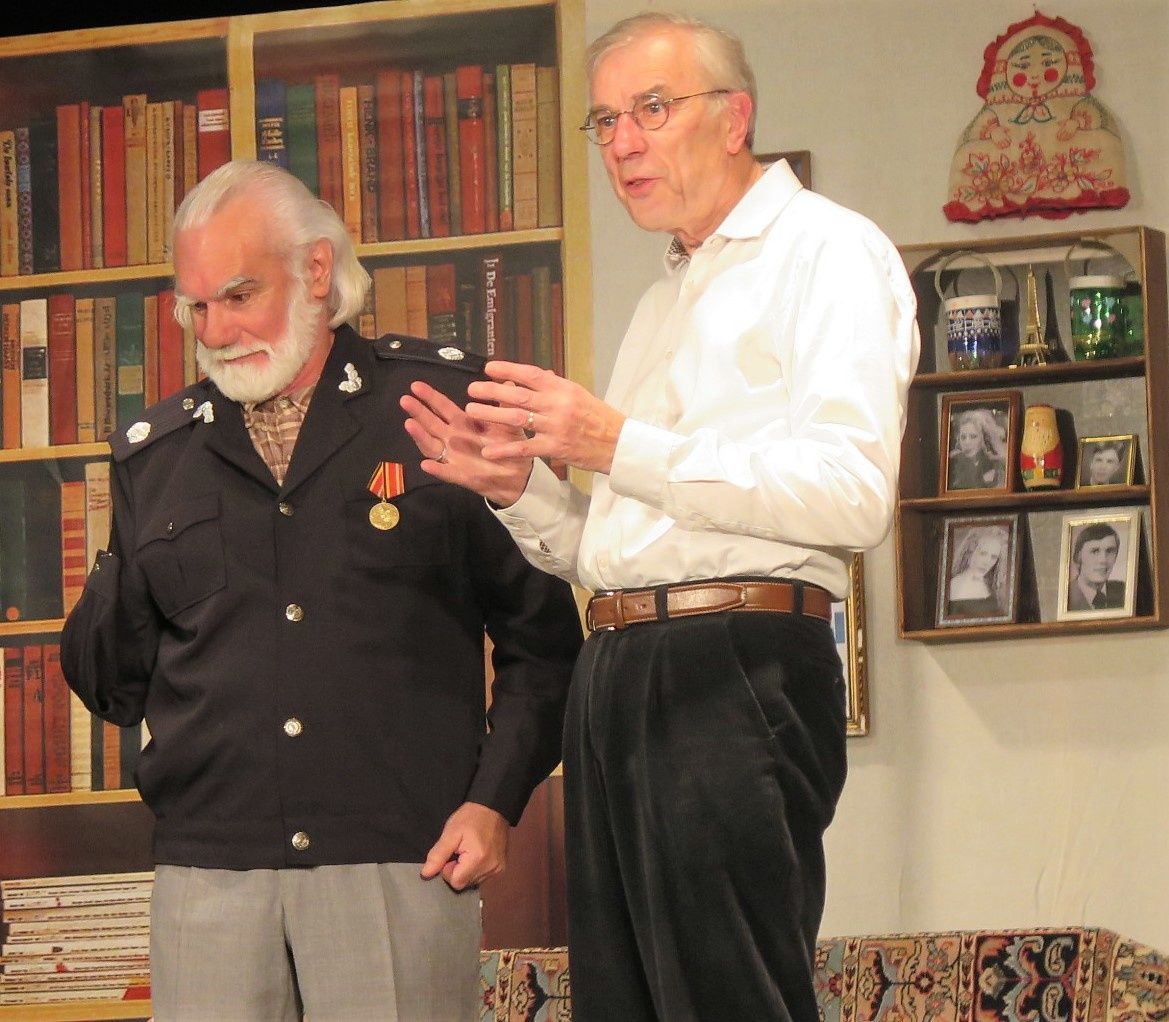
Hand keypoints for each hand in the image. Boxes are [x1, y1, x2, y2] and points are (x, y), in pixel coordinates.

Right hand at [401, 381, 533, 506]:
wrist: (519, 475)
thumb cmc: (509, 446)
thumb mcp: (507, 424)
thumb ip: (503, 405)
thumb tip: (508, 382)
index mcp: (464, 424)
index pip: (443, 408)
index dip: (430, 397)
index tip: (416, 385)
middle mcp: (454, 439)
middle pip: (432, 423)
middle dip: (418, 411)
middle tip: (405, 399)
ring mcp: (454, 458)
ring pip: (432, 446)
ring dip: (420, 436)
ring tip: (409, 424)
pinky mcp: (461, 476)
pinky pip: (446, 473)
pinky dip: (437, 469)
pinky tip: (425, 465)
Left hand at [420, 802, 509, 890]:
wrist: (493, 807)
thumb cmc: (471, 817)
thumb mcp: (451, 832)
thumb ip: (438, 855)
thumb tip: (426, 874)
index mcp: (478, 860)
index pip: (455, 882)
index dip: (448, 870)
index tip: (452, 853)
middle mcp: (491, 869)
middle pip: (465, 884)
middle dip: (458, 871)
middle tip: (460, 850)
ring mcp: (498, 869)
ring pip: (473, 882)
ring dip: (467, 870)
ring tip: (469, 850)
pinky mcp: (501, 868)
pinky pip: (482, 877)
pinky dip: (476, 869)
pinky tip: (477, 854)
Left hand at [465, 361, 625, 473]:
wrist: (618, 444)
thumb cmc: (600, 419)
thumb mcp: (579, 395)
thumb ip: (556, 386)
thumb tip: (539, 375)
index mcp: (564, 389)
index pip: (531, 375)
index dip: (508, 370)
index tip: (489, 368)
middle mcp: (558, 405)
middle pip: (518, 396)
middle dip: (491, 391)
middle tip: (472, 390)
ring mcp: (555, 427)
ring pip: (516, 419)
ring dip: (491, 415)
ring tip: (472, 411)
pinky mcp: (555, 448)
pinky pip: (524, 448)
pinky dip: (504, 449)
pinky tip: (488, 450)